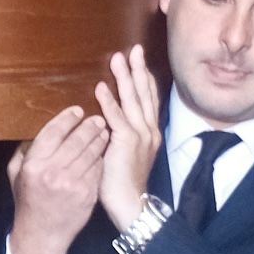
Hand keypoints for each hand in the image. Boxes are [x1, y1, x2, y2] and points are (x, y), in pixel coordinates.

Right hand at [8, 106, 107, 253]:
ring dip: (99, 139)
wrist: (42, 235)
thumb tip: (34, 130)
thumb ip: (24, 153)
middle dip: (89, 126)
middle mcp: (53, 172)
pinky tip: (103, 151)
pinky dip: (101, 158)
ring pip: (91, 152)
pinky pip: (98, 168)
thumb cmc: (30, 202)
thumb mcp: (17, 176)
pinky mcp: (87, 194)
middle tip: (97, 119)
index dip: (68, 118)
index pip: (54, 132)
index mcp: (34, 165)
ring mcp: (72, 184)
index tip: (77, 111)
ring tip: (103, 131)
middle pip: (77, 139)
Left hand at [96, 46, 164, 232]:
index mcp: (150, 133)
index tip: (139, 62)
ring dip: (125, 77)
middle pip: (145, 93)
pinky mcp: (127, 142)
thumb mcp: (126, 156)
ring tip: (118, 59)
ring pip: (133, 100)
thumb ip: (121, 137)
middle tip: (134, 50)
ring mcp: (140, 135)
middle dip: (139, 70)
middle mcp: (149, 130)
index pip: (149, 100)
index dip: (145, 79)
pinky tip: (103, 86)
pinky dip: (110, 101)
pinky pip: (117, 117)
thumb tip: (109, 124)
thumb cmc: (124, 185)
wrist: (131, 204)